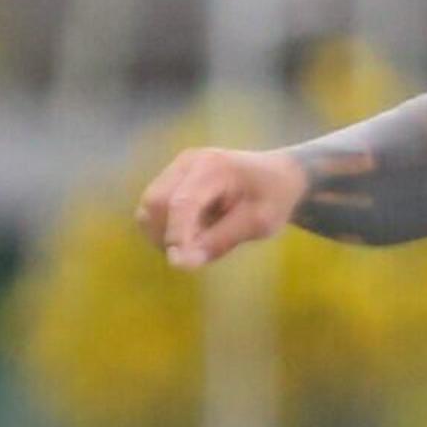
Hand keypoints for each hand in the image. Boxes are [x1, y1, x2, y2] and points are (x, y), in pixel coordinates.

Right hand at [135, 146, 308, 270]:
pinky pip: (154, 209)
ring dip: (164, 233)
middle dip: (168, 234)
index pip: (181, 203)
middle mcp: (188, 162)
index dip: (176, 236)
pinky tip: (193, 230)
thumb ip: (220, 241)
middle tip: (198, 250)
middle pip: (155, 202)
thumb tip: (181, 263)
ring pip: (149, 208)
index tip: (180, 264)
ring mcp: (177, 168)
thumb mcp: (258, 223)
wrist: (277, 176)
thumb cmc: (273, 198)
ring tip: (199, 239)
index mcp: (214, 167)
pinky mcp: (172, 178)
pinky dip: (166, 227)